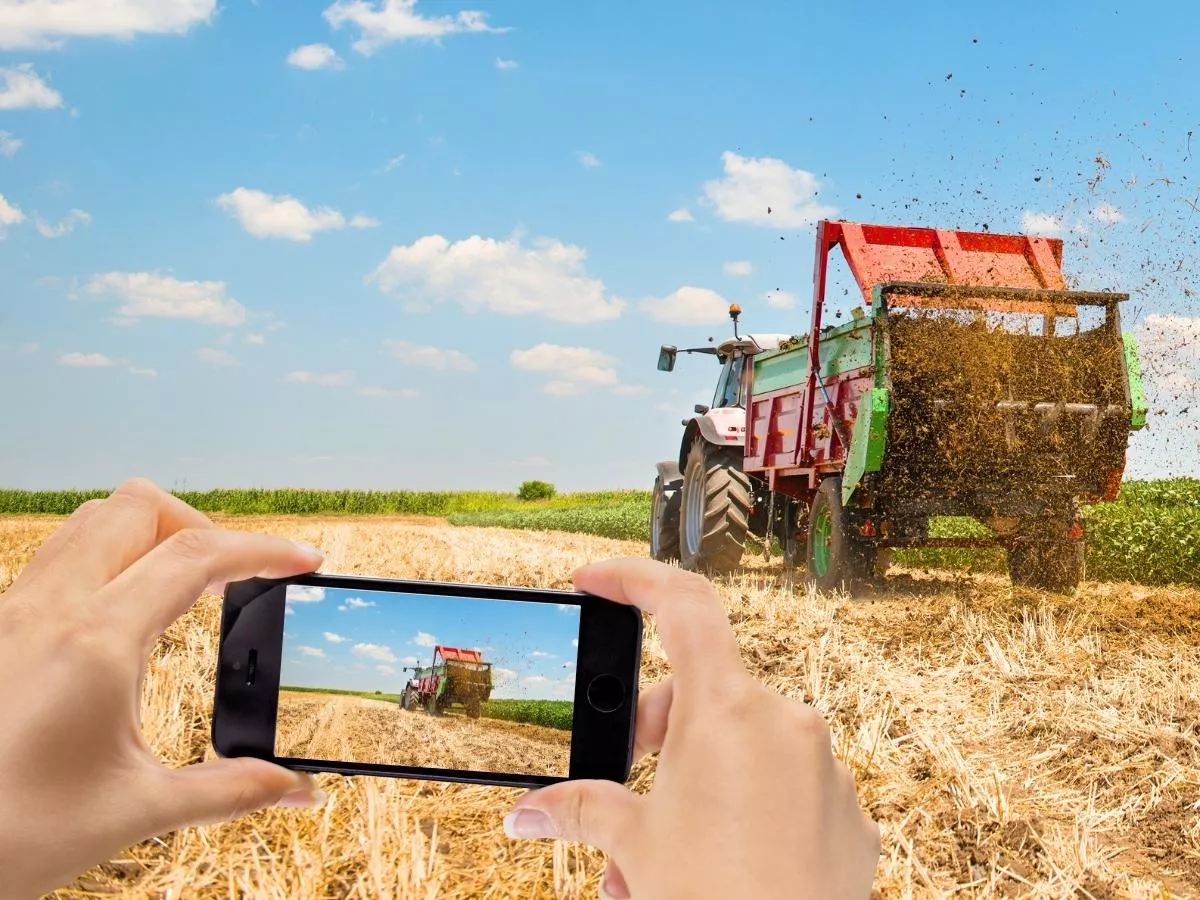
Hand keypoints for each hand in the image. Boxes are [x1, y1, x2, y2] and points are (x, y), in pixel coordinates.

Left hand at [0, 479, 326, 899]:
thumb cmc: (10, 834)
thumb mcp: (133, 810)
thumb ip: (227, 791)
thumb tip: (296, 790)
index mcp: (94, 641)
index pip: (196, 556)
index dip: (264, 550)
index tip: (304, 562)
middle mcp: (49, 609)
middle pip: (140, 508)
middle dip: (202, 527)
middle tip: (236, 576)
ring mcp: (13, 613)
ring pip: (91, 521)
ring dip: (149, 535)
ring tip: (185, 585)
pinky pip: (57, 558)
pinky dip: (106, 560)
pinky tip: (123, 616)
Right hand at [501, 558, 879, 899]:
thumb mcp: (635, 845)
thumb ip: (580, 810)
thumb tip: (527, 812)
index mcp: (728, 711)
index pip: (682, 605)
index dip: (634, 579)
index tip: (596, 579)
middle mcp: (787, 724)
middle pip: (708, 689)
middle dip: (660, 726)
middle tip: (632, 775)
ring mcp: (826, 769)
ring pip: (747, 747)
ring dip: (702, 777)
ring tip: (669, 844)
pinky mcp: (848, 816)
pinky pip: (791, 790)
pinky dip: (752, 808)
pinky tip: (730, 858)